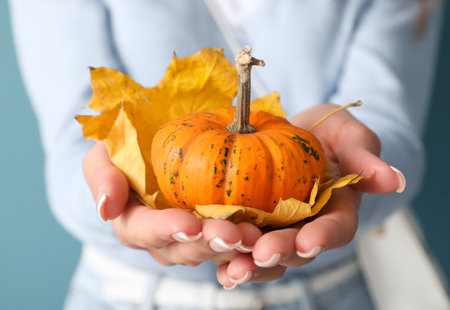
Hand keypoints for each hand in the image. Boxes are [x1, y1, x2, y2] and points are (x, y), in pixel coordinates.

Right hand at [83, 142, 261, 265]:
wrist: (165, 145)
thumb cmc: (131, 150)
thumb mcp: (108, 153)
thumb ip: (102, 176)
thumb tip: (106, 208)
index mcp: (136, 223)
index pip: (145, 232)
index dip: (165, 230)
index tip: (188, 224)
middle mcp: (166, 239)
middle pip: (184, 250)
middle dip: (208, 244)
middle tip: (232, 234)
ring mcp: (196, 240)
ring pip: (213, 254)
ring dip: (234, 250)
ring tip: (255, 237)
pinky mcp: (222, 235)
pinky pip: (237, 252)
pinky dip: (251, 254)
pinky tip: (267, 247)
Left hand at [216, 103, 405, 288]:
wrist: (295, 134)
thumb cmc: (327, 134)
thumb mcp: (348, 137)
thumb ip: (365, 157)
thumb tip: (394, 179)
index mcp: (336, 210)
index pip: (336, 228)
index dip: (324, 237)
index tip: (310, 240)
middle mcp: (306, 227)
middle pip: (296, 250)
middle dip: (280, 253)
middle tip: (262, 254)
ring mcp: (277, 229)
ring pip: (266, 255)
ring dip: (249, 263)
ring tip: (232, 270)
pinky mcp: (251, 225)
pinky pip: (240, 245)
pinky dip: (227, 256)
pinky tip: (213, 261)